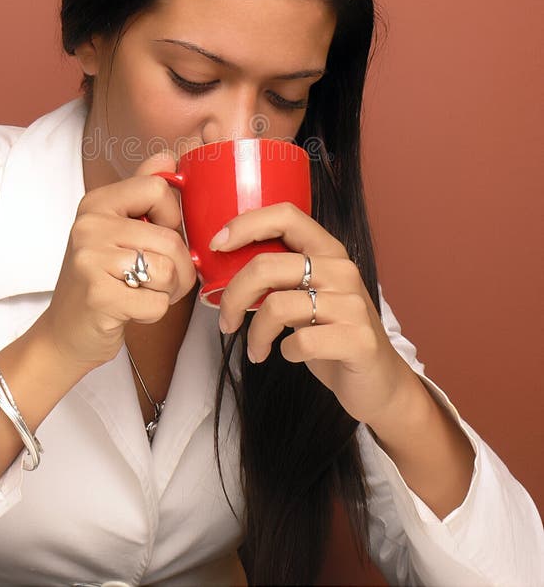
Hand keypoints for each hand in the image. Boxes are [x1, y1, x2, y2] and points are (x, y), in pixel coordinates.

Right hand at [40, 152, 197, 373]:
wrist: (65, 333)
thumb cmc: (102, 281)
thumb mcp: (117, 231)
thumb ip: (142, 192)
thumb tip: (168, 156)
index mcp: (97, 203)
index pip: (158, 188)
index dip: (172, 218)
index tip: (158, 236)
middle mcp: (89, 225)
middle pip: (171, 237)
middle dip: (179, 267)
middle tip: (156, 279)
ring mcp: (90, 260)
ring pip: (168, 269)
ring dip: (167, 290)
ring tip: (143, 293)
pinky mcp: (98, 296)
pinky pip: (157, 302)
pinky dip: (153, 312)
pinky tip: (130, 310)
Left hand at [213, 202, 415, 427]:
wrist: (378, 381)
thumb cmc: (331, 333)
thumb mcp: (306, 293)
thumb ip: (279, 274)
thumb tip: (223, 262)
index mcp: (327, 251)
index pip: (285, 215)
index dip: (245, 224)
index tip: (217, 246)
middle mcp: (341, 270)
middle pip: (267, 266)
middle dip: (234, 295)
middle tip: (225, 321)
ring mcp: (353, 304)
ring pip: (277, 307)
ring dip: (255, 334)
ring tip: (256, 348)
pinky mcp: (359, 339)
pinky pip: (300, 341)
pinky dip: (284, 351)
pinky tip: (288, 355)